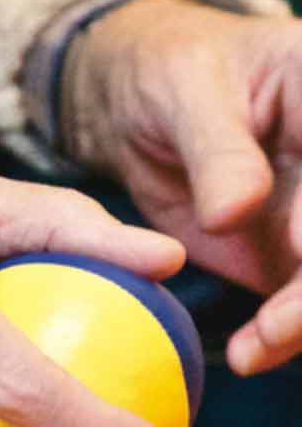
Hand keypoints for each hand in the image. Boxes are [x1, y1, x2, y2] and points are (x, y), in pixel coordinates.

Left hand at [63, 0, 301, 375]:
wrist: (140, 104)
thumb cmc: (171, 73)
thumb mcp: (186, 92)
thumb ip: (218, 150)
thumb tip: (237, 210)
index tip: (301, 243)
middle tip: (279, 323)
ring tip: (257, 347)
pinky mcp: (297, 256)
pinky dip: (285, 337)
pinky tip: (251, 353)